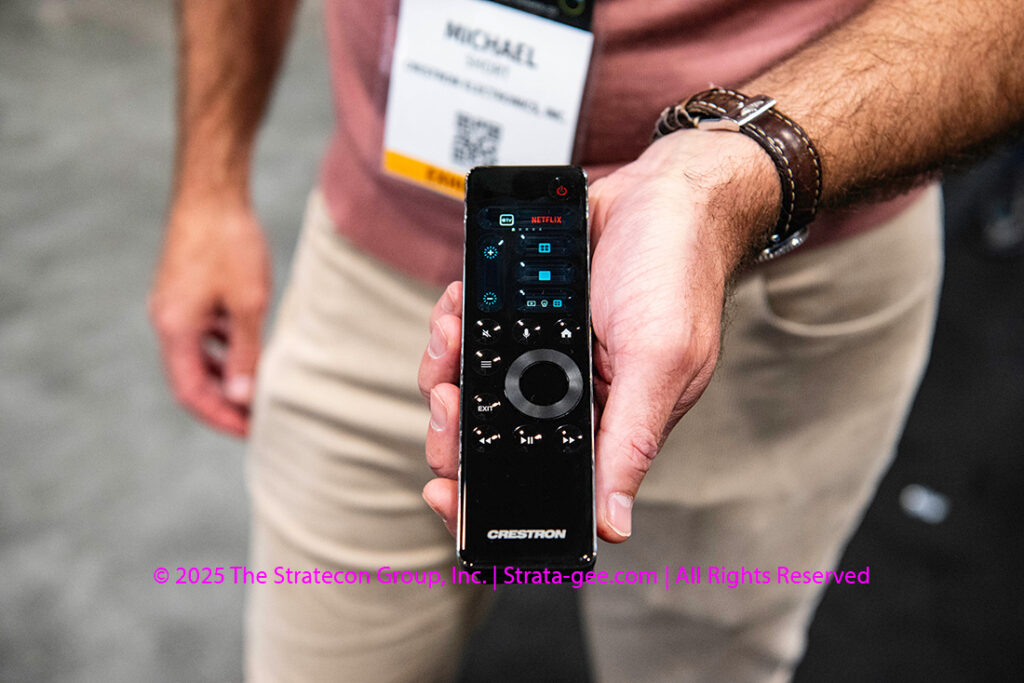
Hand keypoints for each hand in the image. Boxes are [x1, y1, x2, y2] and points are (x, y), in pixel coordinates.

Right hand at [149, 196, 270, 436]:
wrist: (212, 190)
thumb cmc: (230, 243)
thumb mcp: (248, 304)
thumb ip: (244, 354)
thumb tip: (241, 399)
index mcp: (175, 329)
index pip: (191, 393)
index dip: (221, 418)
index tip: (252, 432)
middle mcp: (166, 320)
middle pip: (190, 378)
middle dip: (223, 402)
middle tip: (259, 418)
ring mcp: (173, 304)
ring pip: (196, 355)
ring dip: (224, 375)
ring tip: (258, 389)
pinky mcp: (185, 290)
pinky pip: (201, 332)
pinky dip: (222, 348)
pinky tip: (248, 348)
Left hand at [418, 130, 777, 540]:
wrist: (664, 193)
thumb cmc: (678, 273)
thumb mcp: (660, 362)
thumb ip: (631, 441)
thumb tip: (615, 525)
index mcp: (605, 427)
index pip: (537, 484)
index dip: (484, 499)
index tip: (444, 493)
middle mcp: (569, 400)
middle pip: (486, 443)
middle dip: (452, 430)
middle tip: (448, 399)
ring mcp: (540, 361)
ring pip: (468, 391)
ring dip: (446, 369)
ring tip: (452, 332)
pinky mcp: (522, 321)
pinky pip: (469, 338)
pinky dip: (454, 325)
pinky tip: (459, 304)